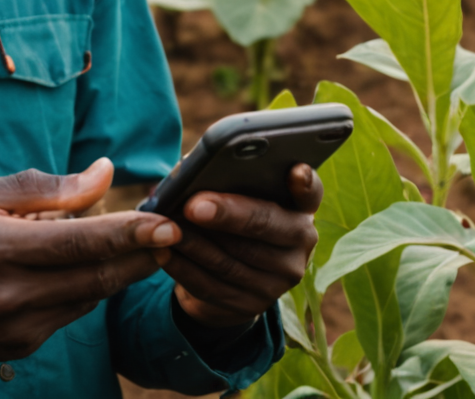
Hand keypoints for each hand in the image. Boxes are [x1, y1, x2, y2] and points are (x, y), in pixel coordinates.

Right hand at [0, 158, 180, 378]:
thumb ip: (44, 187)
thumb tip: (105, 173)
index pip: (79, 242)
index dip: (129, 233)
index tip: (168, 222)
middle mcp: (11, 295)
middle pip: (96, 275)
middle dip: (143, 255)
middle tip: (176, 230)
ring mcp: (18, 328)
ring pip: (90, 296)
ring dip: (120, 269)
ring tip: (138, 241)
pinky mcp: (22, 347)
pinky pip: (71, 312)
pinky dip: (87, 287)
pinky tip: (87, 264)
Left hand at [165, 164, 322, 328]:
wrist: (233, 276)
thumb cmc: (233, 219)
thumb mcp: (241, 198)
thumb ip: (229, 181)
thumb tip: (192, 171)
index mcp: (300, 208)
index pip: (311, 192)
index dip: (305, 182)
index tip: (295, 170)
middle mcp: (301, 243)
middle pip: (265, 225)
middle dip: (227, 214)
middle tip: (193, 205)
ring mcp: (280, 279)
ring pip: (233, 259)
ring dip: (195, 242)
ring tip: (167, 226)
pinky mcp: (254, 304)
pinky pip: (213, 285)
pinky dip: (184, 268)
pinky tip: (163, 251)